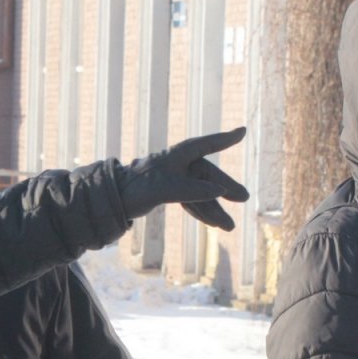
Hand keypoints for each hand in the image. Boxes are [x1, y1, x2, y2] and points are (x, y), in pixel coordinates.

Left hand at [119, 128, 249, 229]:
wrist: (113, 199)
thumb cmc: (138, 188)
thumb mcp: (167, 189)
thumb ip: (194, 189)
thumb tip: (220, 190)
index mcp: (178, 156)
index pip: (207, 145)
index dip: (225, 139)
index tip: (243, 131)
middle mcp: (179, 164)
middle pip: (209, 176)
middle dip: (226, 189)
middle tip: (244, 197)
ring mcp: (174, 179)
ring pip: (201, 193)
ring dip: (215, 210)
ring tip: (229, 227)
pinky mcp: (169, 192)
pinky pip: (192, 202)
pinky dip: (202, 212)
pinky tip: (213, 223)